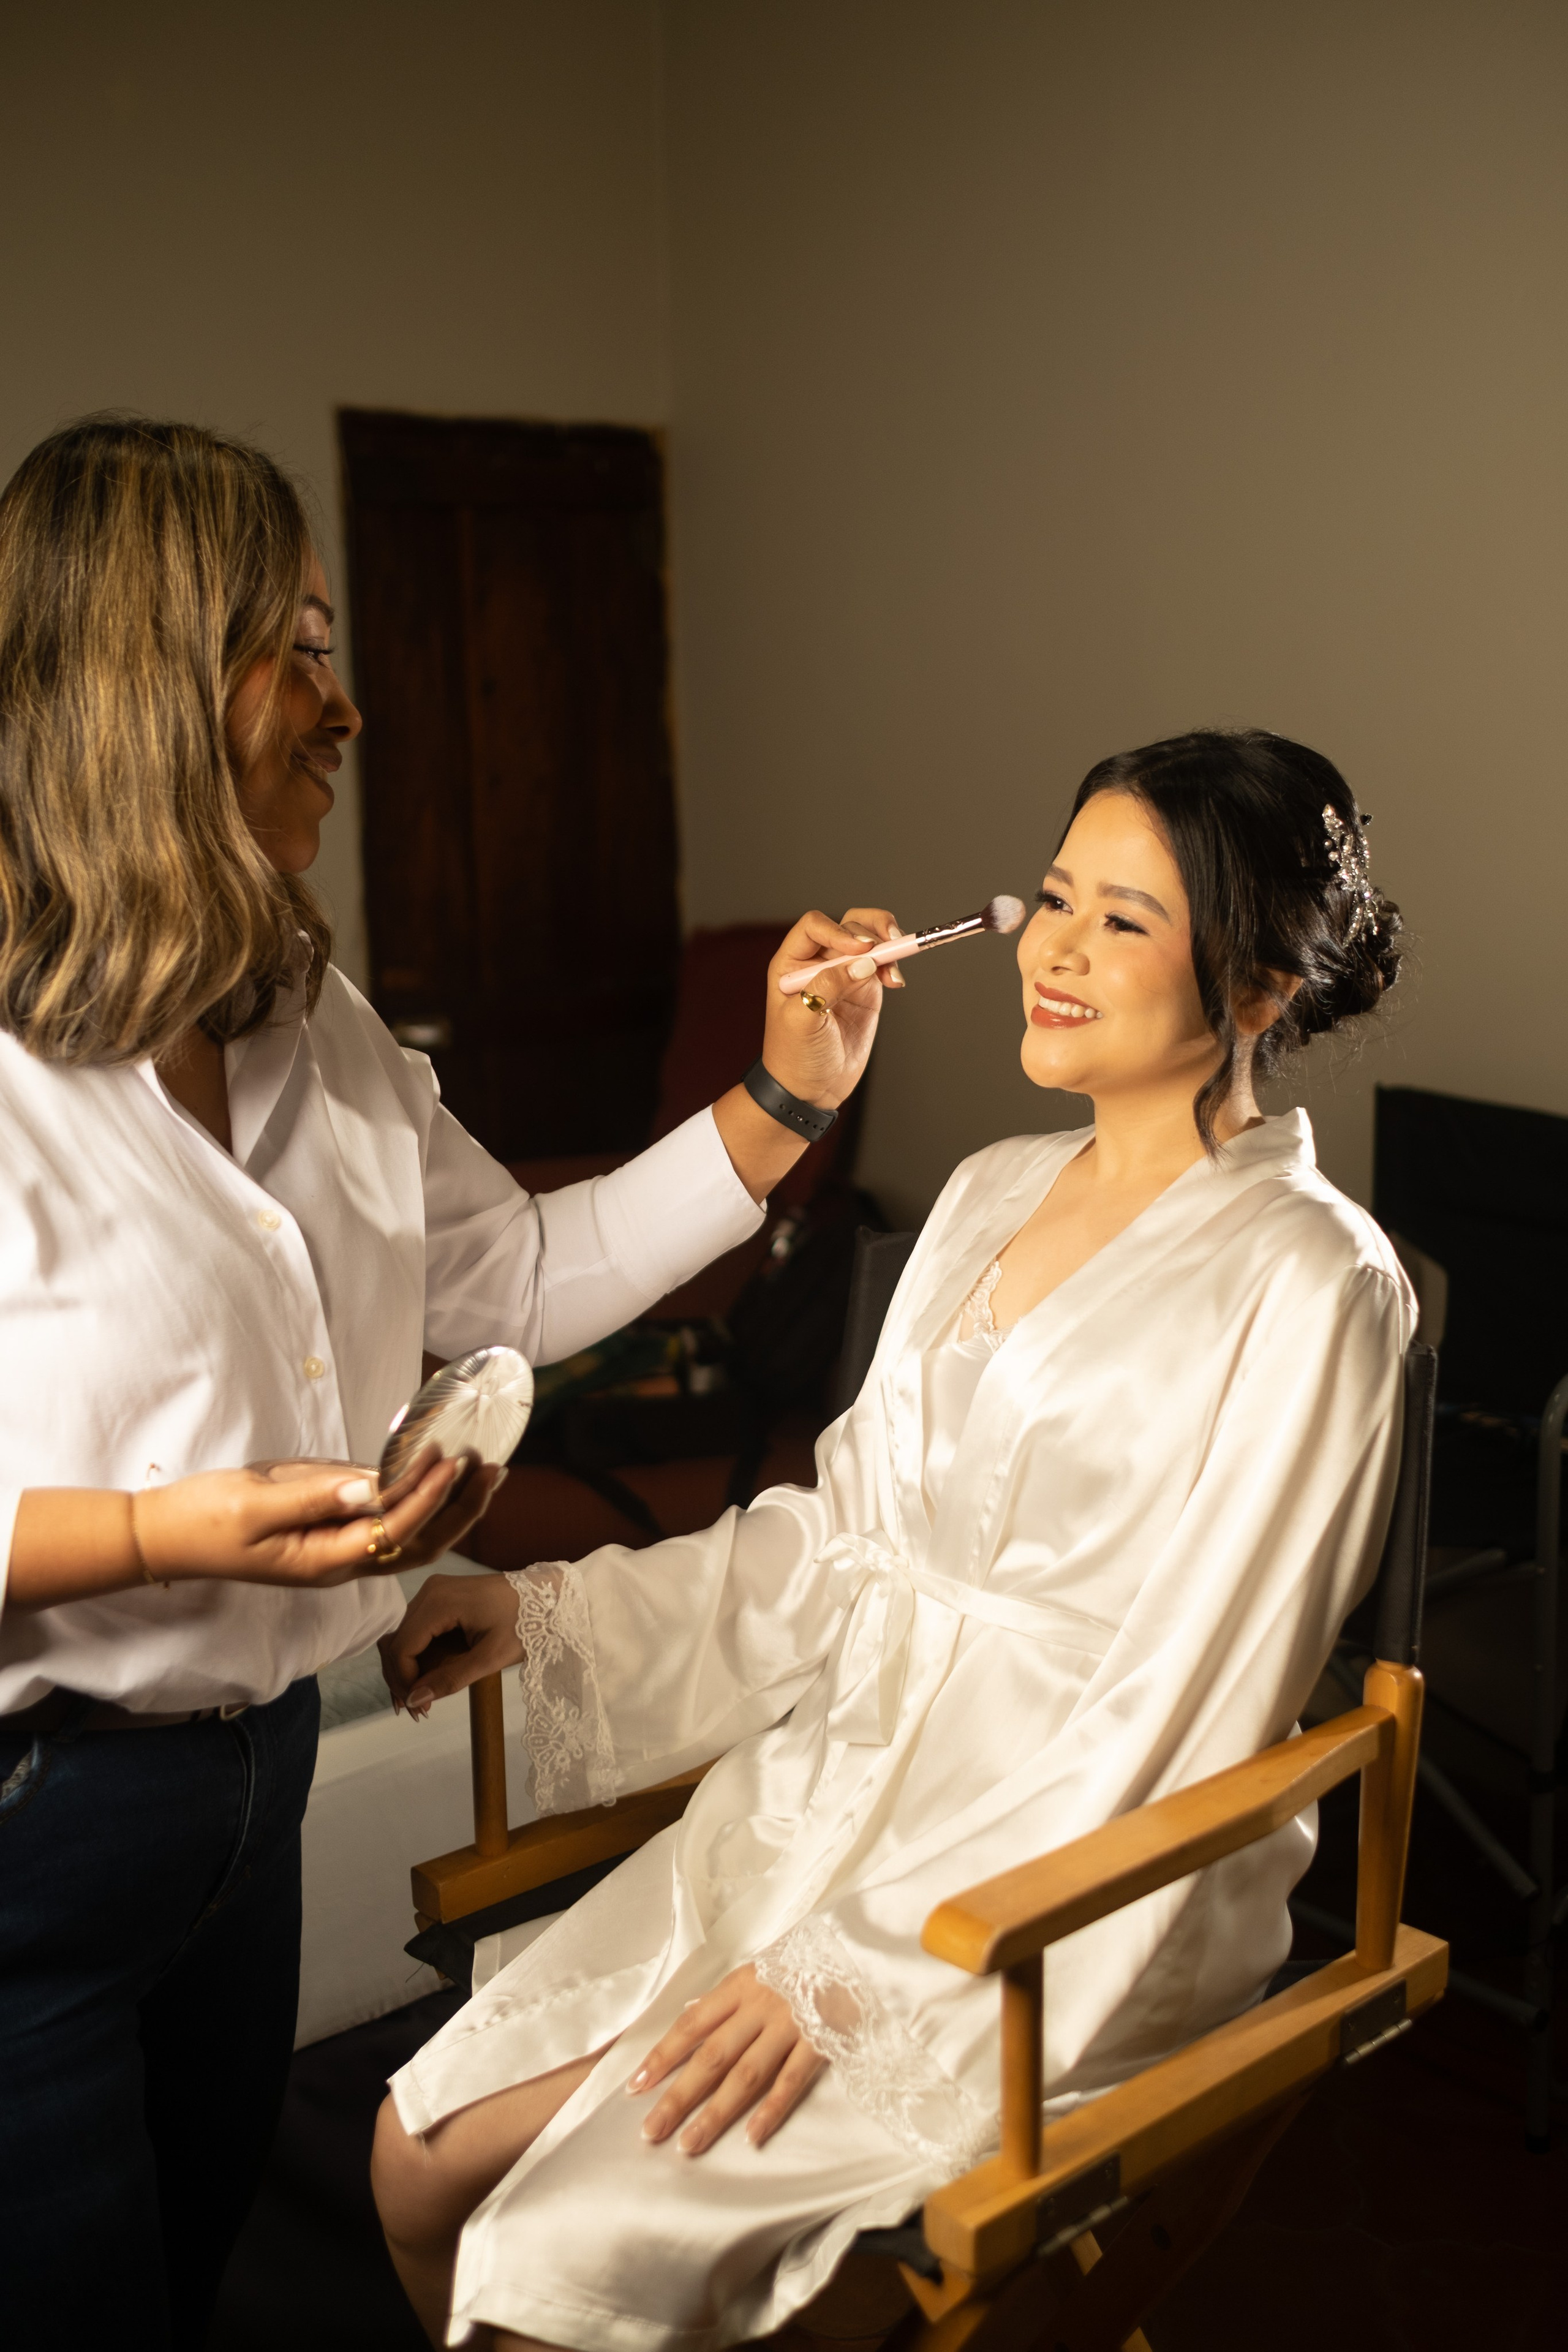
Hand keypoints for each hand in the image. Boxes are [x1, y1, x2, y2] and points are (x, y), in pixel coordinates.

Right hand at [134, 1449, 503, 1589]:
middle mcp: (340, 1561)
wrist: (169, 1537)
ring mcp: (338, 1549)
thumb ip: (313, 1497)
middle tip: (493, 1469)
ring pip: (410, 1537)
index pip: (393, 1532)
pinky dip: (420, 1498)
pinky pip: (388, 1522)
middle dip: (460, 1510)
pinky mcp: (332, 1531)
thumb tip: (368, 1487)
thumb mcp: (254, 1504)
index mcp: (324, 1561)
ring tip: (485, 1471)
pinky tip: (438, 1471)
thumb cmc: (205, 1520)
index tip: (451, 1460)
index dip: (427, 1497)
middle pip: (419, 1544)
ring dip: (450, 1506)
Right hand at [378, 1568, 523, 1714]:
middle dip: (402, 1679)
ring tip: (422, 1702)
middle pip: (396, 1642)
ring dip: (407, 1670)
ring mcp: (434, 1592)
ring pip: (403, 1637)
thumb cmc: (527, 1622)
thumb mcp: (492, 1657)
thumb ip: (451, 1678)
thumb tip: (414, 1700)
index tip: (419, 1708)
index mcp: (440, 1601)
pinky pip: (418, 1630)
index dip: (403, 1681)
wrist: (548, 1595)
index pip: (402, 1647)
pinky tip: (428, 1680)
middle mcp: (430, 1591)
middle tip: (418, 1712)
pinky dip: (418, 1657)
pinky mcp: (440, 1598)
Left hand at [627, 1965, 824, 2152]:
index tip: (636, 2087)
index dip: (663, 2056)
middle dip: (678, 2095)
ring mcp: (789, 2025)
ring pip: (746, 2075)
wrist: (855, 1951)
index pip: (692, 2024)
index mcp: (738, 1987)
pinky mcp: (819, 2042)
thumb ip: (724, 1999)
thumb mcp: (756, 1972)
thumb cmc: (799, 1964)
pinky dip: (771, 2110)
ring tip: (689, 2144)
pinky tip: (751, 2137)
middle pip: (712, 2056)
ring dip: (715, 2112)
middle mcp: (759, 2006)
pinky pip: (791, 2080)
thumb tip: (688, 2015)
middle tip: (651, 2131)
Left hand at [759, 906, 905, 1111]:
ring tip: (894, 969)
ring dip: (888, 945)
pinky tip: (896, 982)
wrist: (810, 1090)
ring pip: (870, 940)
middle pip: (848, 925)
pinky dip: (893, 967)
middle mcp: (818, 962)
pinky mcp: (865, 991)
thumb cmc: (794, 1056)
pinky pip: (883, 965)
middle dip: (871, 931)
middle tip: (889, 945)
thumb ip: (828, 987)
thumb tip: (863, 962)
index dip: (838, 930)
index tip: (860, 949)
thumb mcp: (803, 1021)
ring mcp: (844, 975)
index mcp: (791, 963)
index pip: (815, 926)